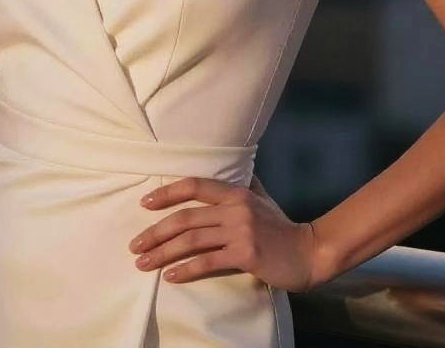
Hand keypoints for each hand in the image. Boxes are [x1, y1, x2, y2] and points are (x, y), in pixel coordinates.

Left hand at [128, 174, 316, 291]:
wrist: (309, 252)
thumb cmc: (282, 228)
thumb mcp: (261, 200)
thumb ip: (244, 185)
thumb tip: (233, 168)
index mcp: (235, 192)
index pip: (194, 186)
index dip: (167, 193)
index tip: (144, 203)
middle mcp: (235, 207)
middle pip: (186, 217)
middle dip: (156, 231)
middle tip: (134, 244)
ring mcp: (240, 230)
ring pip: (192, 239)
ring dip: (163, 252)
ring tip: (143, 263)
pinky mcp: (245, 254)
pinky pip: (208, 261)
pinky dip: (186, 269)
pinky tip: (171, 277)